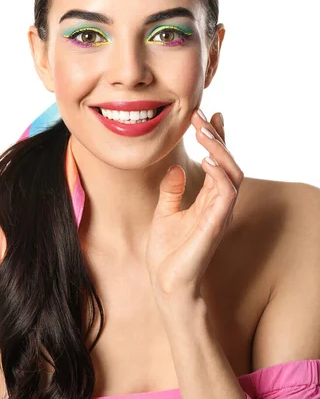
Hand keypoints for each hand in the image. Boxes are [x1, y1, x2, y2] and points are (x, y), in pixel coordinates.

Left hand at [146, 109, 243, 303]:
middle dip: (216, 136)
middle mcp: (218, 203)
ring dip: (219, 150)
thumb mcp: (164, 212)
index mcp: (208, 199)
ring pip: (232, 173)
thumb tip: (174, 169)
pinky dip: (219, 175)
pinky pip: (226, 194)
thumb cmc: (168, 252)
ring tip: (203, 132)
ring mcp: (219, 213)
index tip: (206, 116)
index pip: (218, 162)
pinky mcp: (215, 224)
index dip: (216, 138)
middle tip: (200, 116)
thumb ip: (172, 191)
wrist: (165, 283)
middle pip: (227, 162)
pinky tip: (206, 160)